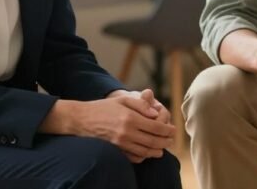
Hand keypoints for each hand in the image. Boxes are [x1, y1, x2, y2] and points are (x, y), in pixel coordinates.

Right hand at [42, 92, 174, 162]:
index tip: (173, 129)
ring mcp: (120, 144)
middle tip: (171, 140)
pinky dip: (143, 156)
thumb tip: (156, 113)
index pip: (156, 127)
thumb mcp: (123, 100)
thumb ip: (141, 105)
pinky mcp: (115, 150)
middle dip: (165, 141)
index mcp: (130, 118)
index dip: (167, 130)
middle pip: (153, 141)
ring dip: (157, 151)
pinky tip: (148, 153)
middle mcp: (127, 133)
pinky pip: (134, 157)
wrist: (82, 119)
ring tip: (162, 148)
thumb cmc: (104, 107)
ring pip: (145, 151)